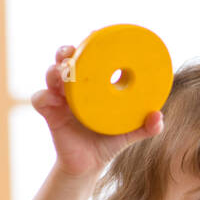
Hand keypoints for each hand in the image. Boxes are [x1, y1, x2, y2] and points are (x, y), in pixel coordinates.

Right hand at [30, 44, 163, 177]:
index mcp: (92, 87)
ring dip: (56, 70)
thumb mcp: (129, 134)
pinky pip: (40, 100)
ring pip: (51, 75)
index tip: (95, 34)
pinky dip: (44, 96)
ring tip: (63, 71)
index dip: (89, 45)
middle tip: (73, 51)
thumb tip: (158, 116)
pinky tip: (54, 98)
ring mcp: (60, 99)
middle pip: (65, 61)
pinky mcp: (50, 114)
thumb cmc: (107, 143)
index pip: (88, 60)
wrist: (89, 165)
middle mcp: (74, 88)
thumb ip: (146, 127)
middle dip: (66, 52)